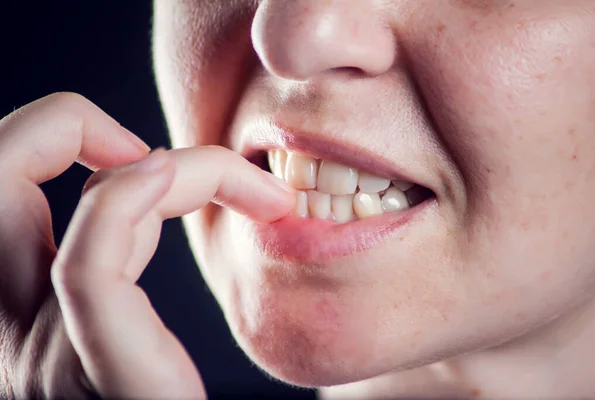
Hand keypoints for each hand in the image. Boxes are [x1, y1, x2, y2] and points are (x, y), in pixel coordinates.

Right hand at [0, 92, 294, 397]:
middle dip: (63, 123)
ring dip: (183, 170)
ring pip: (79, 211)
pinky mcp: (92, 382)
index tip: (140, 152)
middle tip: (159, 149)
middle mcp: (5, 331)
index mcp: (13, 310)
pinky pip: (88, 273)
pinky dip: (131, 208)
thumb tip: (149, 182)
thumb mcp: (122, 320)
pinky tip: (192, 185)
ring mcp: (36, 361)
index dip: (51, 136)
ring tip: (261, 190)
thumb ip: (120, 257)